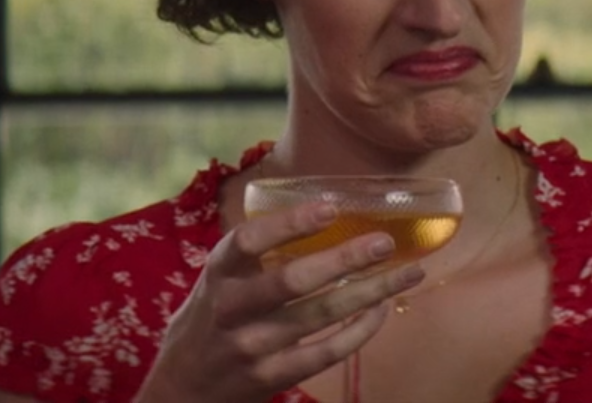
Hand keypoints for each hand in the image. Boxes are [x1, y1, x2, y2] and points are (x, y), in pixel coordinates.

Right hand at [132, 201, 424, 402]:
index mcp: (218, 273)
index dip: (290, 223)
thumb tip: (325, 210)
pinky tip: (382, 310)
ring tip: (408, 273)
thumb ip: (257, 251)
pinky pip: (328, 352)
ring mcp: (253, 345)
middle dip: (344, 259)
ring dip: (370, 293)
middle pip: (292, 280)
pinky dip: (361, 330)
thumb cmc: (212, 317)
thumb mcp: (220, 278)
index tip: (331, 208)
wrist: (183, 386)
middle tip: (385, 242)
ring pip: (320, 315)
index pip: (248, 240)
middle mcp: (232, 308)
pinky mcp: (273, 375)